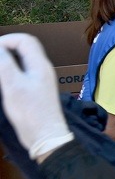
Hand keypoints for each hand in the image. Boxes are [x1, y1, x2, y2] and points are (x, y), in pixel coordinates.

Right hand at [0, 34, 73, 159]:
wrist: (46, 137)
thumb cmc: (30, 112)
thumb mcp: (13, 85)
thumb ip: (5, 63)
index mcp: (40, 65)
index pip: (24, 40)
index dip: (6, 40)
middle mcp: (42, 70)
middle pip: (23, 49)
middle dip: (5, 49)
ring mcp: (40, 80)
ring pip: (22, 61)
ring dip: (6, 62)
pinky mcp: (35, 91)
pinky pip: (22, 74)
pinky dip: (9, 73)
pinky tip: (3, 82)